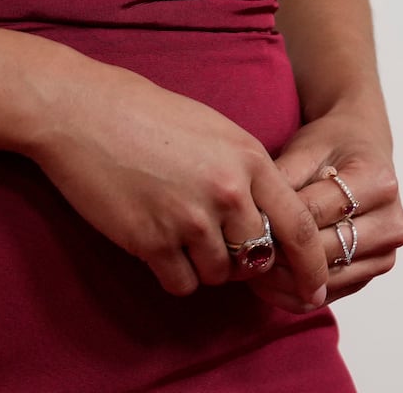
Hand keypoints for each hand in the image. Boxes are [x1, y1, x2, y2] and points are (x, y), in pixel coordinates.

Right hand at [19, 53, 328, 307]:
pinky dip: (175, 274)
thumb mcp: (217, 131)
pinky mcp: (150, 241)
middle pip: (258, 257)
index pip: (298, 226)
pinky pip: (181, 284)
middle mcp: (227, 192)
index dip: (312, 265)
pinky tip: (160, 246)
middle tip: (221, 247)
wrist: (86, 112)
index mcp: (250, 159)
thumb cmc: (151, 115)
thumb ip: (247, 173)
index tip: (316, 289)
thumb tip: (266, 220)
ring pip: (219, 275)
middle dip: (245, 262)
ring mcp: (189, 219)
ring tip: (180, 232)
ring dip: (206, 266)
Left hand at [256, 107, 402, 308]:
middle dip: (278, 254)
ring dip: (284, 280)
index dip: (275, 222)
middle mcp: (391, 221)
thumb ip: (282, 180)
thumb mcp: (305, 148)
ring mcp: (387, 250)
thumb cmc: (332, 145)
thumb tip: (255, 218)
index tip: (243, 225)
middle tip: (239, 252)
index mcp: (379, 182)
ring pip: (327, 280)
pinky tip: (269, 280)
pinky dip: (297, 291)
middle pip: (324, 251)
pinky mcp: (374, 270)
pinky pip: (331, 293)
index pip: (316, 214)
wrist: (362, 147)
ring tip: (251, 266)